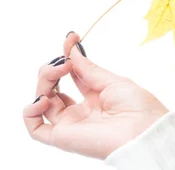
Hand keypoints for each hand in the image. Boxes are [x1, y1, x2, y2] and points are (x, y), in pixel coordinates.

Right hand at [23, 32, 169, 159]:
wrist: (144, 131)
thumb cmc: (138, 107)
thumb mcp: (113, 81)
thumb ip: (89, 69)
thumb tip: (72, 50)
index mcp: (95, 96)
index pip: (73, 73)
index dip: (68, 55)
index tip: (71, 37)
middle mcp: (80, 110)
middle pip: (53, 86)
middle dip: (53, 68)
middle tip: (66, 61)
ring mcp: (71, 123)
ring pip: (42, 102)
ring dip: (44, 82)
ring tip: (59, 71)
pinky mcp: (62, 137)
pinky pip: (35, 128)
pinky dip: (31, 111)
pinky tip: (44, 98)